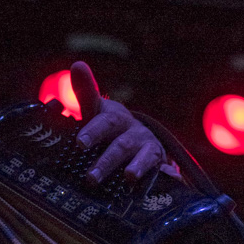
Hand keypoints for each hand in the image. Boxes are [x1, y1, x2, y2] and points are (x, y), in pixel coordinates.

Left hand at [70, 61, 166, 183]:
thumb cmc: (110, 127)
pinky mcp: (159, 161)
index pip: (103, 123)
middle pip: (120, 146)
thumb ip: (86, 92)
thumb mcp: (96, 111)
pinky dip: (166, 175)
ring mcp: (147, 147)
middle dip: (107, 161)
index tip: (81, 144)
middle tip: (91, 177)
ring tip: (129, 178)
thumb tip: (77, 64)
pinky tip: (166, 179)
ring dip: (135, 168)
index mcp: (115, 118)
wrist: (138, 138)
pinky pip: (162, 169)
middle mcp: (132, 131)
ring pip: (141, 158)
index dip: (93, 132)